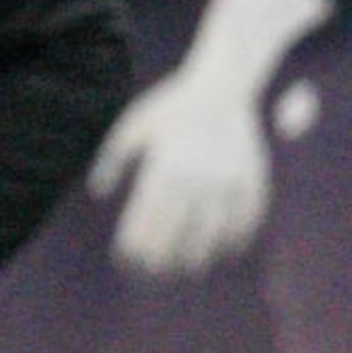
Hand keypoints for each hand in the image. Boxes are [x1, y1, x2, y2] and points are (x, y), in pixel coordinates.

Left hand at [89, 0, 333, 277]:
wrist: (223, 82)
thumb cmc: (171, 104)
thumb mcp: (133, 126)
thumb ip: (112, 159)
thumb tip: (100, 193)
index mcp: (163, 168)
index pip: (147, 221)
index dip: (137, 246)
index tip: (130, 258)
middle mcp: (195, 179)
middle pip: (178, 235)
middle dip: (165, 258)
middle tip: (157, 270)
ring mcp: (227, 181)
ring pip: (213, 234)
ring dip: (201, 255)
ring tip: (191, 265)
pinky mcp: (251, 179)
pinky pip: (245, 220)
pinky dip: (236, 238)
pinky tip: (225, 247)